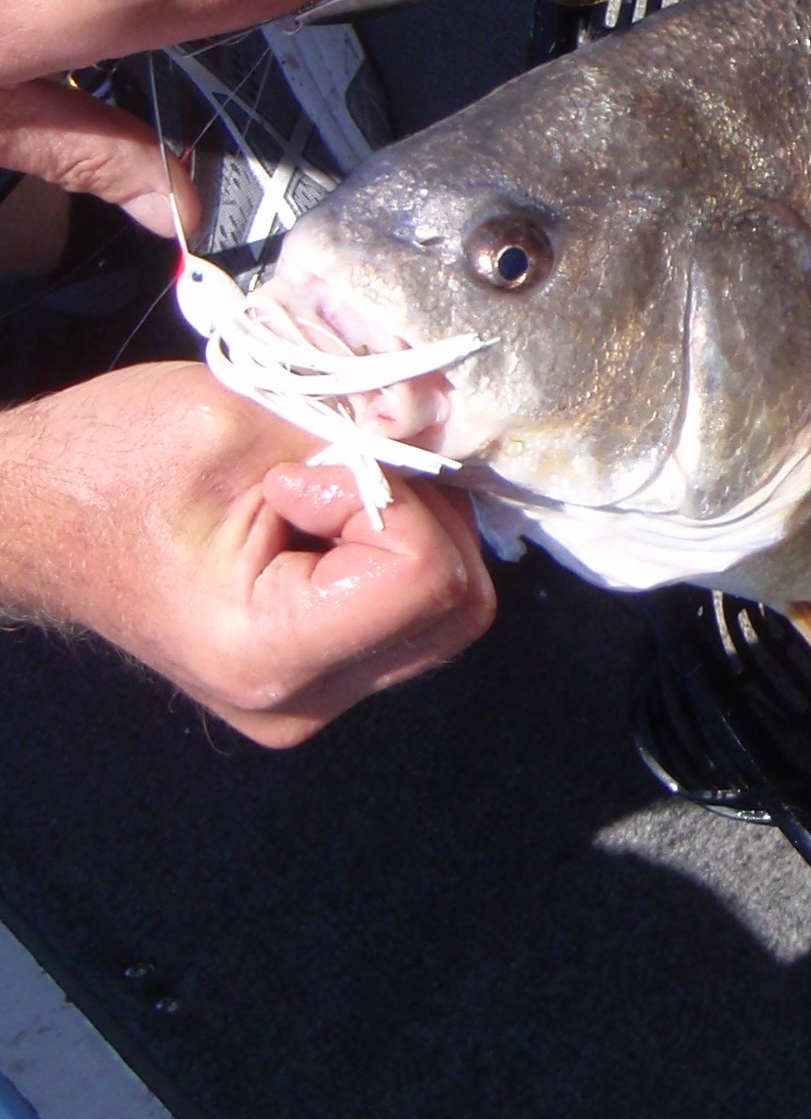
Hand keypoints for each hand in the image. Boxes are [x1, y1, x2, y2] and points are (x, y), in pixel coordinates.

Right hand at [0, 363, 496, 744]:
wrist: (31, 518)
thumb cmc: (104, 467)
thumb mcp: (233, 419)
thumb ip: (354, 429)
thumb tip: (448, 422)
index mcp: (267, 653)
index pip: (428, 581)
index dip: (394, 501)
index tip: (309, 471)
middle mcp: (300, 699)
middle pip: (459, 607)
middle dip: (422, 517)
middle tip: (335, 471)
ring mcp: (315, 695)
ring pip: (449, 611)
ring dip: (414, 530)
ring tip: (323, 492)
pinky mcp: (323, 673)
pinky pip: (415, 613)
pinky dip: (398, 551)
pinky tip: (330, 519)